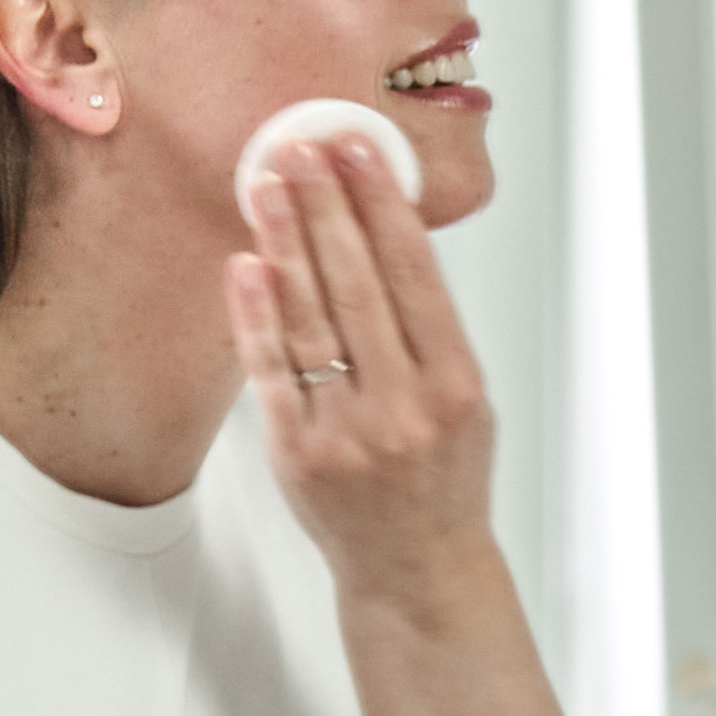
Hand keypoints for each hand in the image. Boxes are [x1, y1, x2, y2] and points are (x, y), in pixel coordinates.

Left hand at [229, 130, 504, 628]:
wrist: (419, 569)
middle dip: (329, 207)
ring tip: (270, 184)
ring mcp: (349, 432)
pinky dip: (257, 315)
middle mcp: (406, 408)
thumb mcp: (467, 402)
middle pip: (359, 285)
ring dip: (287, 242)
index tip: (360, 152)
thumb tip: (381, 237)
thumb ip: (429, 331)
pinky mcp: (297, 454)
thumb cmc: (443, 478)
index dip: (383, 206)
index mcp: (457, 387)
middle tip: (302, 146)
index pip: (415, 276)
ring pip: (311, 318)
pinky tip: (248, 264)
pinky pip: (272, 371)